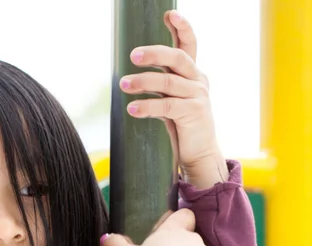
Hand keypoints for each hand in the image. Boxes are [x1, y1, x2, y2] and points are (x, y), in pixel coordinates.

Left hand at [119, 10, 228, 188]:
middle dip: (155, 53)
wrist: (199, 155)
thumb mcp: (170, 103)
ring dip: (143, 81)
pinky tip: (132, 108)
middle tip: (133, 55)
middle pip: (177, 57)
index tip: (168, 14)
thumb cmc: (181, 128)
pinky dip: (147, 106)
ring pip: (168, 81)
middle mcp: (198, 81)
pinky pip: (167, 105)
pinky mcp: (194, 113)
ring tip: (123, 84)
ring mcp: (198, 96)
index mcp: (193, 75)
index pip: (189, 45)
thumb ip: (160, 89)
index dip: (181, 27)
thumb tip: (130, 79)